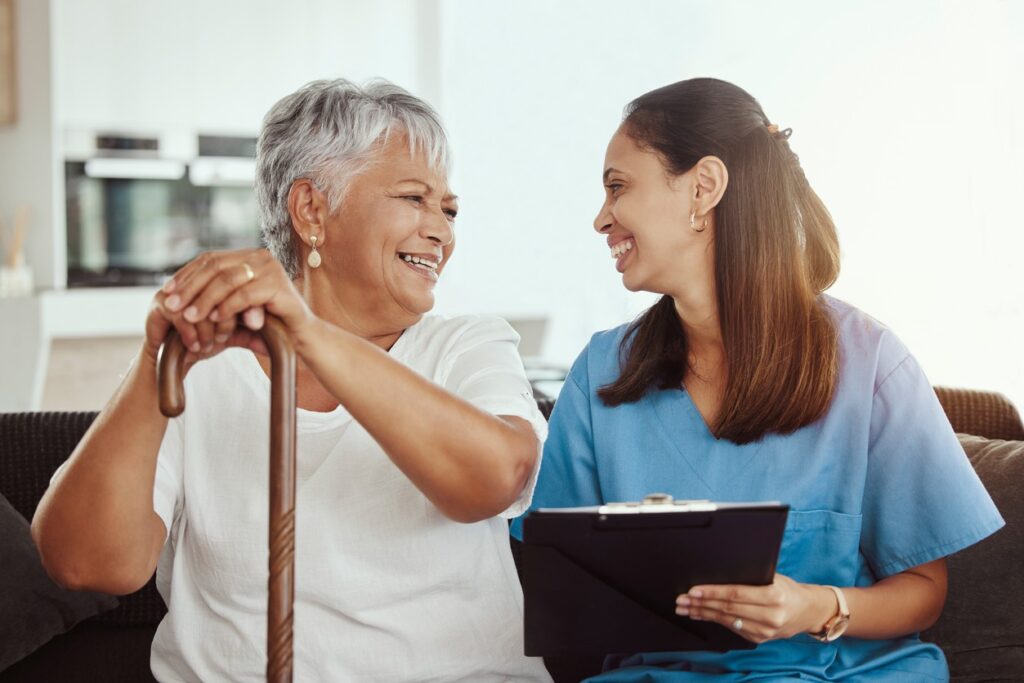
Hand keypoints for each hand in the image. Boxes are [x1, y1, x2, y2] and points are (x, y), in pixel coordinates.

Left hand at [153, 249, 314, 361]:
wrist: (299, 336)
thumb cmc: (266, 322)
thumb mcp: (234, 304)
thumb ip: (214, 293)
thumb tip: (173, 291)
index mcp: (249, 256)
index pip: (210, 259)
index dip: (186, 274)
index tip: (167, 291)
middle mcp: (260, 256)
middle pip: (216, 266)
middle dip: (190, 287)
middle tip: (173, 304)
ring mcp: (271, 268)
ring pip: (227, 280)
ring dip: (205, 299)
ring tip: (189, 316)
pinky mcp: (278, 285)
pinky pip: (244, 295)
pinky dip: (227, 307)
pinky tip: (214, 318)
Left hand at [675, 574, 833, 643]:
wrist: (807, 611)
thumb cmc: (788, 589)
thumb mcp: (773, 577)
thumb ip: (750, 577)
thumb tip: (717, 572)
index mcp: (774, 597)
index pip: (736, 594)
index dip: (712, 593)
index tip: (694, 590)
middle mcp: (770, 616)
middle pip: (728, 609)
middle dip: (701, 603)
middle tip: (681, 599)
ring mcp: (765, 630)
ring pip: (727, 620)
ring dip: (702, 613)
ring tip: (685, 607)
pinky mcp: (759, 638)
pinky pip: (732, 628)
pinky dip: (713, 620)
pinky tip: (700, 614)